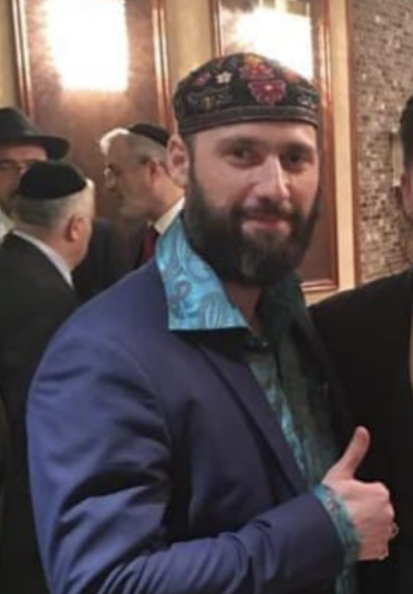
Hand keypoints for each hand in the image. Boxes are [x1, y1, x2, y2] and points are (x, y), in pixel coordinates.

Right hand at [323, 426, 393, 560]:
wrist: (323, 528)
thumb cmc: (331, 499)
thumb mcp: (341, 471)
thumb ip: (356, 450)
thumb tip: (362, 430)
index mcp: (381, 493)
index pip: (375, 491)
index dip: (360, 493)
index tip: (348, 498)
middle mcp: (388, 513)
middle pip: (378, 508)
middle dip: (366, 509)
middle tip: (347, 511)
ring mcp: (384, 532)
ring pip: (379, 525)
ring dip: (368, 525)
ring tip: (349, 524)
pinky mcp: (380, 549)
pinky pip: (378, 543)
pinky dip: (369, 541)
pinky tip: (354, 536)